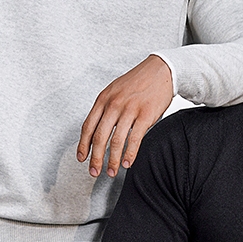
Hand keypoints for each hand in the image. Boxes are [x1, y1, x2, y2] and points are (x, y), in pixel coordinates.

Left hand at [77, 54, 173, 178]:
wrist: (161, 70)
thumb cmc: (138, 81)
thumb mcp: (114, 90)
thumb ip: (105, 108)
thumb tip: (96, 129)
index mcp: (103, 99)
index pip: (88, 126)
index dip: (83, 145)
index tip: (81, 158)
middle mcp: (114, 104)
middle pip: (99, 137)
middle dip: (95, 159)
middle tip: (94, 172)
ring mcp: (130, 110)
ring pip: (116, 141)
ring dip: (112, 161)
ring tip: (111, 172)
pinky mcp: (145, 115)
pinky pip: (134, 139)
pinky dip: (129, 155)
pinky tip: (127, 163)